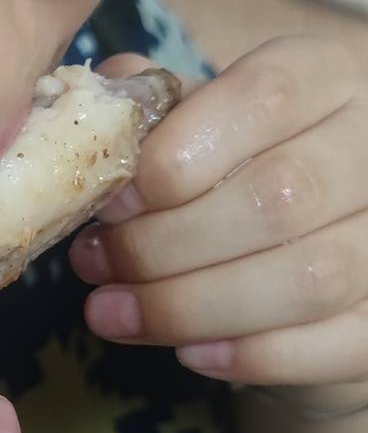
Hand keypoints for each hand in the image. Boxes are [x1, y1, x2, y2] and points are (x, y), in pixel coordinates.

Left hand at [70, 37, 367, 392]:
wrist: (308, 254)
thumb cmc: (233, 173)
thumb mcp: (194, 123)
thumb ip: (150, 111)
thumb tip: (97, 109)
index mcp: (324, 77)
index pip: (264, 97)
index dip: (176, 154)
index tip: (111, 201)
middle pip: (278, 197)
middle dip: (163, 244)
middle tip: (94, 264)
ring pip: (307, 278)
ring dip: (189, 306)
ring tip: (111, 312)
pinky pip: (337, 344)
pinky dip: (251, 355)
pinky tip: (189, 353)